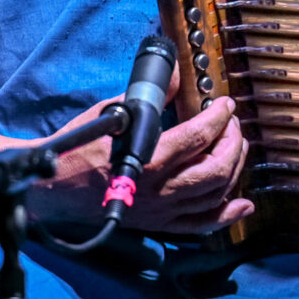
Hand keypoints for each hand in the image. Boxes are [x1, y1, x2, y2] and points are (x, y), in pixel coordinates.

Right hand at [30, 90, 252, 235]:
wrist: (55, 187)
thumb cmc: (80, 148)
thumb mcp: (114, 112)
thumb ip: (149, 95)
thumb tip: (173, 73)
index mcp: (149, 159)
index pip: (199, 137)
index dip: (219, 118)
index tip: (225, 104)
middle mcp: (159, 190)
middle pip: (214, 169)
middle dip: (232, 142)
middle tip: (232, 124)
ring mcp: (161, 211)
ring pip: (213, 195)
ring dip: (233, 169)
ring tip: (237, 148)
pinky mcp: (158, 224)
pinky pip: (200, 225)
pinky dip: (225, 215)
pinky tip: (242, 205)